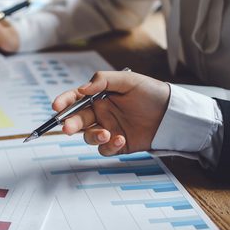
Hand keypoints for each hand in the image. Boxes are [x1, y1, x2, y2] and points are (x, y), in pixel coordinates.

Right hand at [52, 71, 169, 154]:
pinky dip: (109, 146)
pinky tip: (121, 139)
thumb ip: (102, 81)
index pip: (75, 99)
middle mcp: (100, 113)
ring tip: (106, 134)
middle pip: (77, 120)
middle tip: (68, 128)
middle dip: (70, 124)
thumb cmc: (151, 93)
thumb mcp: (128, 80)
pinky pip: (104, 149)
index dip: (64, 102)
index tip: (56, 107)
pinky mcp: (117, 145)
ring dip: (93, 136)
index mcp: (99, 97)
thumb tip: (81, 89)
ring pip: (88, 137)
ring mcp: (108, 129)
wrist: (172, 113)